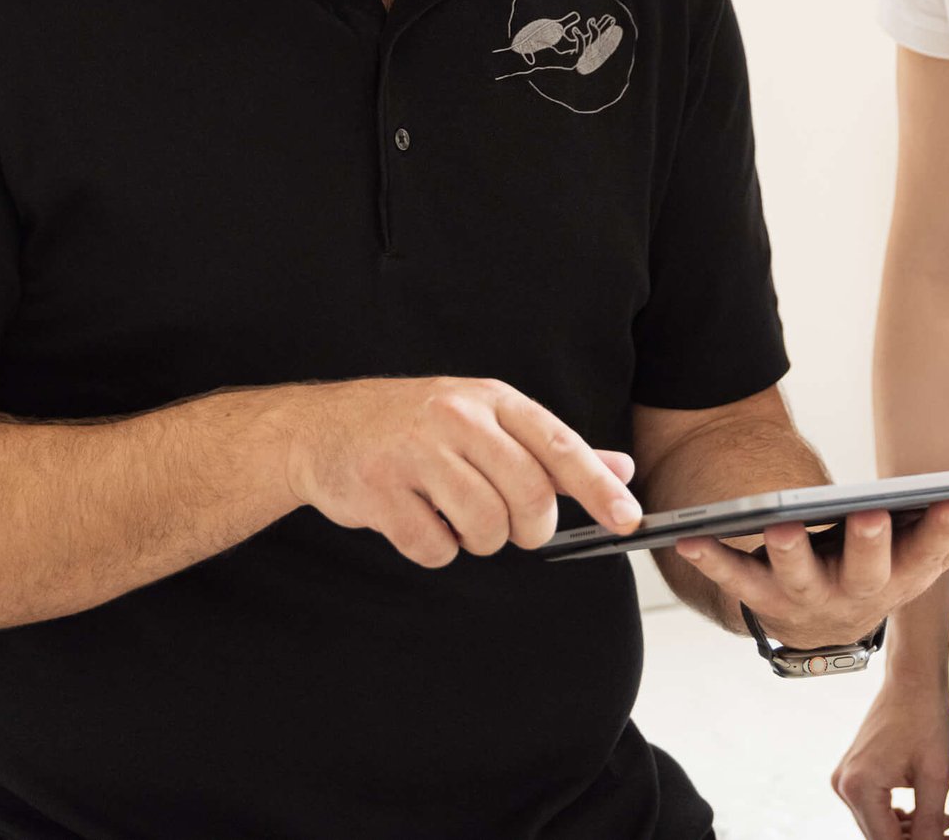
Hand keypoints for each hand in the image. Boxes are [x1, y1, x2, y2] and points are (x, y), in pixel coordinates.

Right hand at [285, 376, 642, 566]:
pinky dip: (436, 550)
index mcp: (491, 398)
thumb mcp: (487, 419)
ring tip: (456, 519)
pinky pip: (435, 548)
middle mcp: (457, 417)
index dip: (597, 488)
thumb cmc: (415, 426)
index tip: (627, 521)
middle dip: (529, 528)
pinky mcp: (380, 490)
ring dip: (479, 540)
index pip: (559, 443)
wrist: (320, 427)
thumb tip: (622, 470)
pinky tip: (419, 522)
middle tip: (513, 529)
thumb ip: (552, 449)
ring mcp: (415, 452)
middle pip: (528, 495)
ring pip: (485, 526)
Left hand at [673, 494, 948, 653]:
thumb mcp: (937, 545)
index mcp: (905, 577)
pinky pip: (737, 579)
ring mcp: (808, 598)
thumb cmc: (888, 565)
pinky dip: (713, 558)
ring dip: (790, 553)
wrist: (829, 619)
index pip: (934, 553)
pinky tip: (692, 535)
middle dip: (871, 543)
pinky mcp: (763, 596)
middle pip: (869, 568)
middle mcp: (860, 595)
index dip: (948, 530)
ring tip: (783, 527)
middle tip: (872, 515)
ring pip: (799, 578)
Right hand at [835, 680, 948, 839]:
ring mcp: (846, 777)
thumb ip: (930, 822)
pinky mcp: (854, 772)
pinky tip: (926, 812)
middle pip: (879, 836)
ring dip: (910, 831)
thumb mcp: (935, 775)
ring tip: (945, 823)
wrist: (913, 679)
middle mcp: (845, 784)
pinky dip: (899, 815)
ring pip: (878, 824)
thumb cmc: (924, 716)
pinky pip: (874, 806)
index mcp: (860, 786)